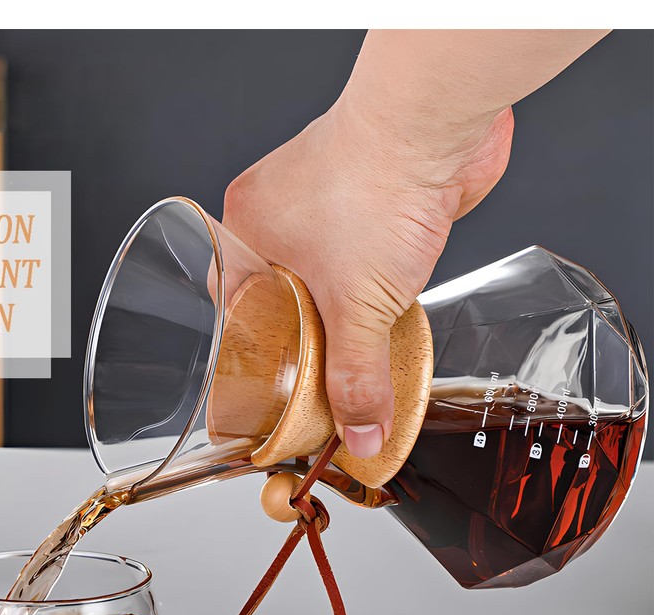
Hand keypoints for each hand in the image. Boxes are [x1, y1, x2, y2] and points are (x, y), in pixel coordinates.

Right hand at [222, 99, 513, 457]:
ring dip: (342, 309)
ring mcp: (324, 203)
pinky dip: (372, 286)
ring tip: (354, 345)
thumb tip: (360, 434)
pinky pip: (360, 257)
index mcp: (246, 231)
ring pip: (323, 276)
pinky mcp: (369, 199)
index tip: (267, 380)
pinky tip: (385, 306)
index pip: (232, 306)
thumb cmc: (375, 183)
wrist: (435, 125)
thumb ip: (357, 377)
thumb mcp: (356, 306)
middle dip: (302, 336)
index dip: (249, 348)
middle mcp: (278, 214)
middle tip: (315, 376)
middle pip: (279, 295)